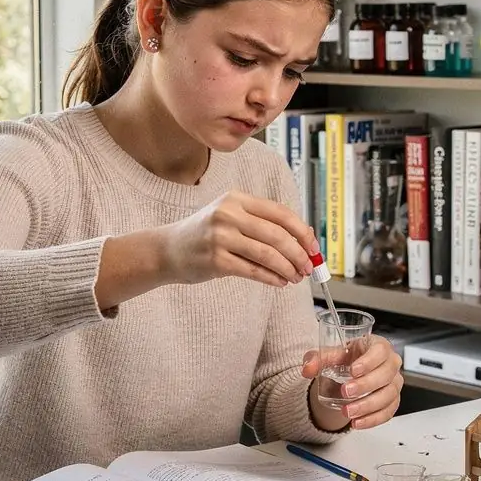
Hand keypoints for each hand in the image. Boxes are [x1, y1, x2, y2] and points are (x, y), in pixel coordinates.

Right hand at [159, 191, 319, 288]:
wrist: (167, 249)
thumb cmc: (204, 234)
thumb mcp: (230, 217)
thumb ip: (261, 223)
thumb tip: (303, 238)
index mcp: (236, 199)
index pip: (280, 212)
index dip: (302, 231)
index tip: (313, 246)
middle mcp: (228, 214)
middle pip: (277, 234)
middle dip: (298, 253)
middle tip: (308, 267)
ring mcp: (220, 237)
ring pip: (267, 254)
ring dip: (287, 268)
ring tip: (296, 277)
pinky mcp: (215, 260)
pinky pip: (252, 270)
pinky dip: (271, 278)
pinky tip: (280, 282)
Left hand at [302, 335, 402, 430]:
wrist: (353, 370)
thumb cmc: (348, 358)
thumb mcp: (331, 354)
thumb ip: (317, 359)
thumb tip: (308, 369)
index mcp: (378, 346)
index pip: (380, 350)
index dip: (369, 361)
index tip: (353, 370)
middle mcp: (390, 363)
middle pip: (386, 375)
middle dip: (365, 386)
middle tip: (346, 392)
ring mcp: (394, 383)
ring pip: (389, 395)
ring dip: (368, 406)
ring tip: (348, 412)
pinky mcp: (393, 400)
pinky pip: (388, 412)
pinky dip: (373, 419)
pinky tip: (357, 422)